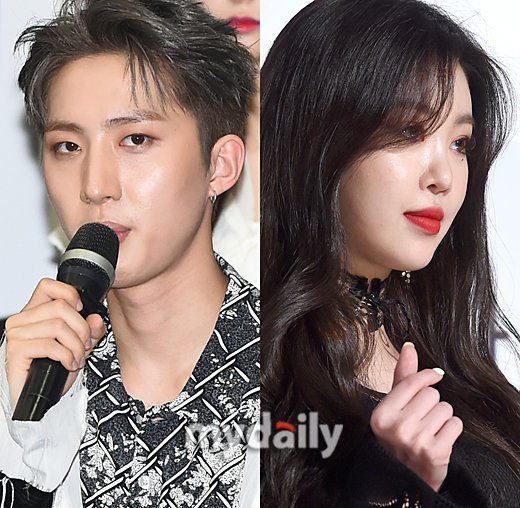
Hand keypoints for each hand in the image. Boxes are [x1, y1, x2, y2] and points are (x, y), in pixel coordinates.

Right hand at [5, 278, 105, 408]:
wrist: (41, 398)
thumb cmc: (54, 371)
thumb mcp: (80, 346)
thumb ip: (91, 330)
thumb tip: (96, 319)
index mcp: (35, 313)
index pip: (48, 286)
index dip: (70, 294)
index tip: (81, 310)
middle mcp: (23, 320)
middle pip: (60, 306)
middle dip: (81, 328)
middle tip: (85, 344)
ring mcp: (17, 335)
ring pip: (58, 326)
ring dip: (76, 346)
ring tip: (77, 357)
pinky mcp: (16, 351)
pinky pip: (50, 345)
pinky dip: (66, 356)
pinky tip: (69, 364)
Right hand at [370, 342, 462, 491]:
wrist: (404, 480)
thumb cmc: (397, 439)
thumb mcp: (393, 408)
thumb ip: (402, 377)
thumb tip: (409, 347)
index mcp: (381, 414)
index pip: (413, 382)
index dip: (428, 376)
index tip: (435, 376)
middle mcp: (397, 427)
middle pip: (431, 394)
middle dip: (431, 403)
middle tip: (422, 418)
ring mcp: (416, 441)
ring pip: (445, 408)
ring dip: (442, 417)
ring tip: (429, 429)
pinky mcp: (436, 453)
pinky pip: (455, 424)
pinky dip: (451, 430)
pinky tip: (439, 439)